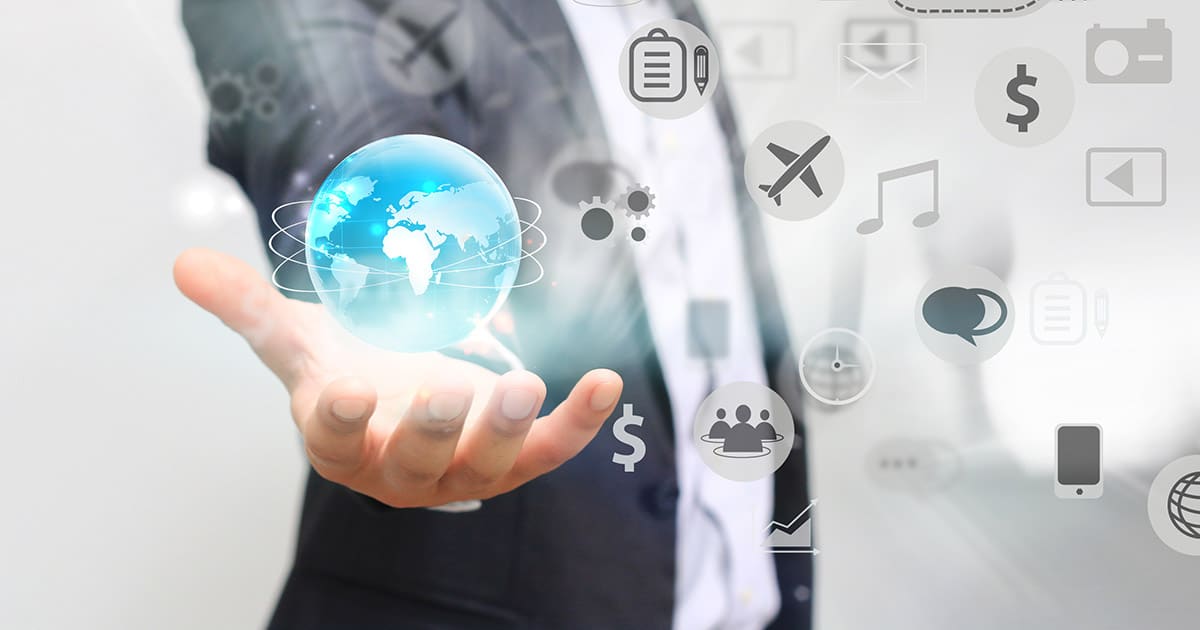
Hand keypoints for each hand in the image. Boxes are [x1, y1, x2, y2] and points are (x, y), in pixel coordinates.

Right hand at [173, 248, 622, 507]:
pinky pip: (550, 450)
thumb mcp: (300, 338)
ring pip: (489, 463)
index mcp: (344, 444)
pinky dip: (579, 422)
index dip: (341, 421)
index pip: (336, 442)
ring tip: (527, 383)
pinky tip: (605, 382)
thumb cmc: (350, 370)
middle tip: (449, 389)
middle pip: (418, 461)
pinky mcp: (516, 459)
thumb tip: (182, 263)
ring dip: (509, 428)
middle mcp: (404, 470)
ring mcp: (465, 470)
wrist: (401, 400)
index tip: (344, 391)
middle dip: (434, 428)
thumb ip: (248, 307)